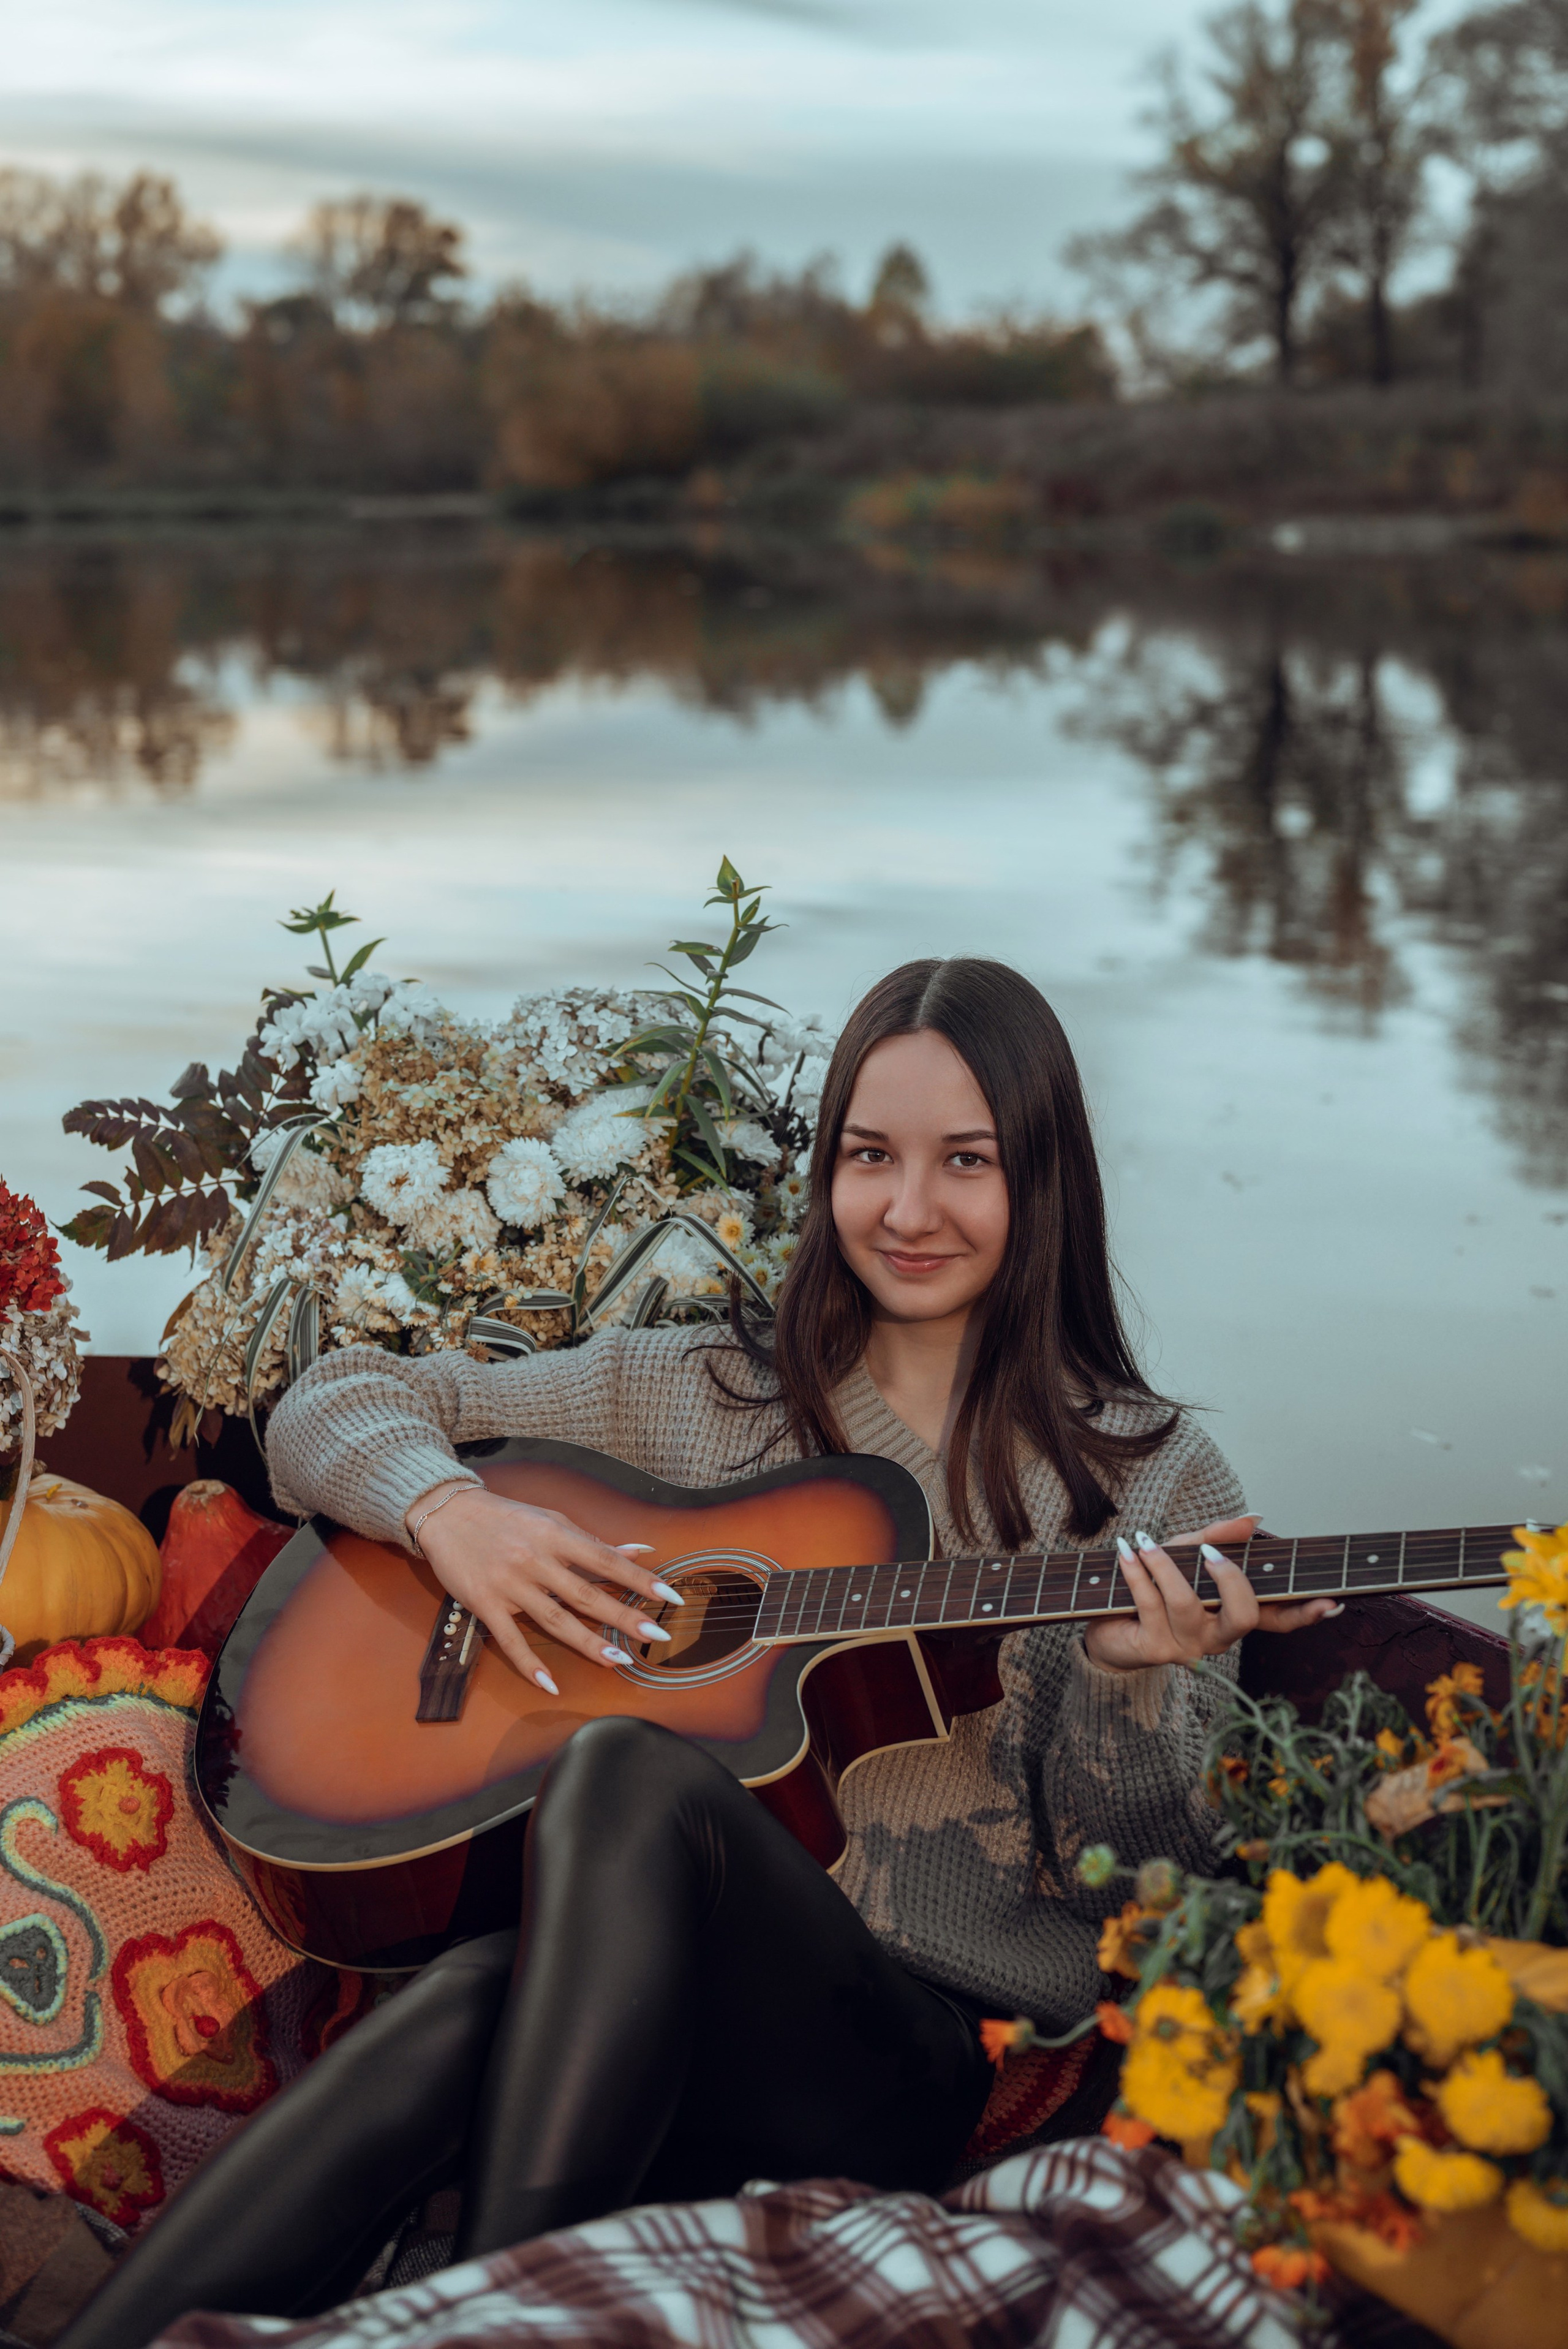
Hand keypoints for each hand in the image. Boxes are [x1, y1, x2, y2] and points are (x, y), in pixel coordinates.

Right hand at [408, 1483, 679, 1691]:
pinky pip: (510, 1639)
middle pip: (585, 1594)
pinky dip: (529, 1663)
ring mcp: (509, 1584)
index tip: (669, 1597)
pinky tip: (550, 1685)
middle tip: (654, 1635)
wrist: (447, 1513)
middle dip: (622, 1616)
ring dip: (587, 1643)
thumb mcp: (551, 1519)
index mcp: (555, 1534)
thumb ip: (592, 1541)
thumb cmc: (505, 1517)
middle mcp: (535, 1559)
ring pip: (554, 1619)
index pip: (606, 1560)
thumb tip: (639, 1550)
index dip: (639, 1579)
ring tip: (618, 1660)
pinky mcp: (484, 1603)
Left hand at [1083, 1515, 1341, 1672]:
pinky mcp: (1155, 1650)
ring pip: (1187, 1603)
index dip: (1306, 1613)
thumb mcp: (1186, 1554)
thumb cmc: (1152, 1590)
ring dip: (1164, 1564)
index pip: (1279, 1619)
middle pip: (1245, 1616)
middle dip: (1230, 1578)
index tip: (1330, 1602)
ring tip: (1143, 1542)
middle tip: (1209, 1554)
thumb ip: (1219, 1537)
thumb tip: (1255, 1519)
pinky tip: (1126, 1553)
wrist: (1104, 1626)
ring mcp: (1188, 1648)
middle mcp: (1217, 1638)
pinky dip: (1137, 1572)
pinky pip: (1150, 1604)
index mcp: (1232, 1616)